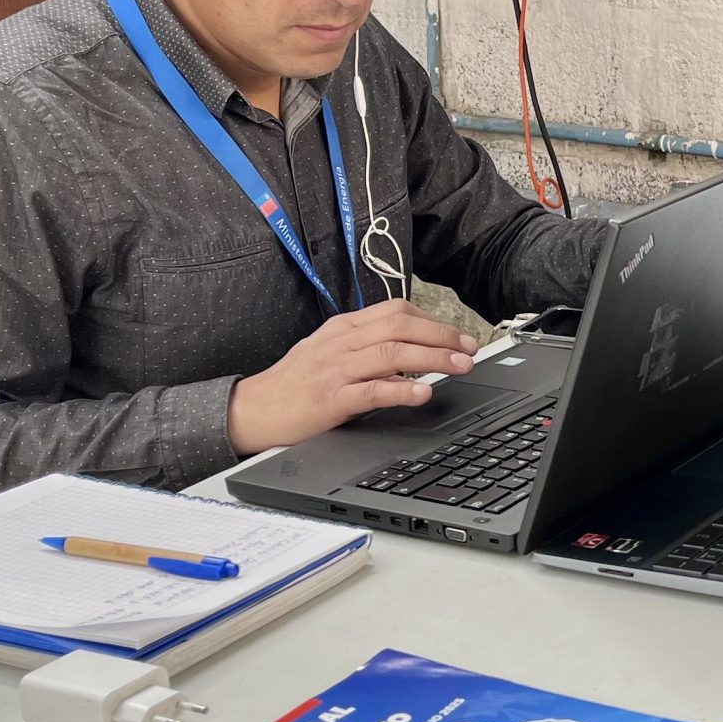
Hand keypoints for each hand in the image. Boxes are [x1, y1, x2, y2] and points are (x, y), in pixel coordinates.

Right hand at [227, 301, 480, 453]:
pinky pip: (372, 390)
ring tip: (461, 366)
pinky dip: (402, 389)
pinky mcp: (330, 399)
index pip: (395, 311)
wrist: (251, 410)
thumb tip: (411, 351)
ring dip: (434, 358)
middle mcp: (340, 343)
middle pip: (400, 326)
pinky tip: (423, 392)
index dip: (433, 321)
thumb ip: (365, 348)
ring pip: (393, 354)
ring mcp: (335, 369)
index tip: (458, 336)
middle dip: (442, 336)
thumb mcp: (328, 354)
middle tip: (471, 349)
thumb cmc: (293, 384)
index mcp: (343, 328)